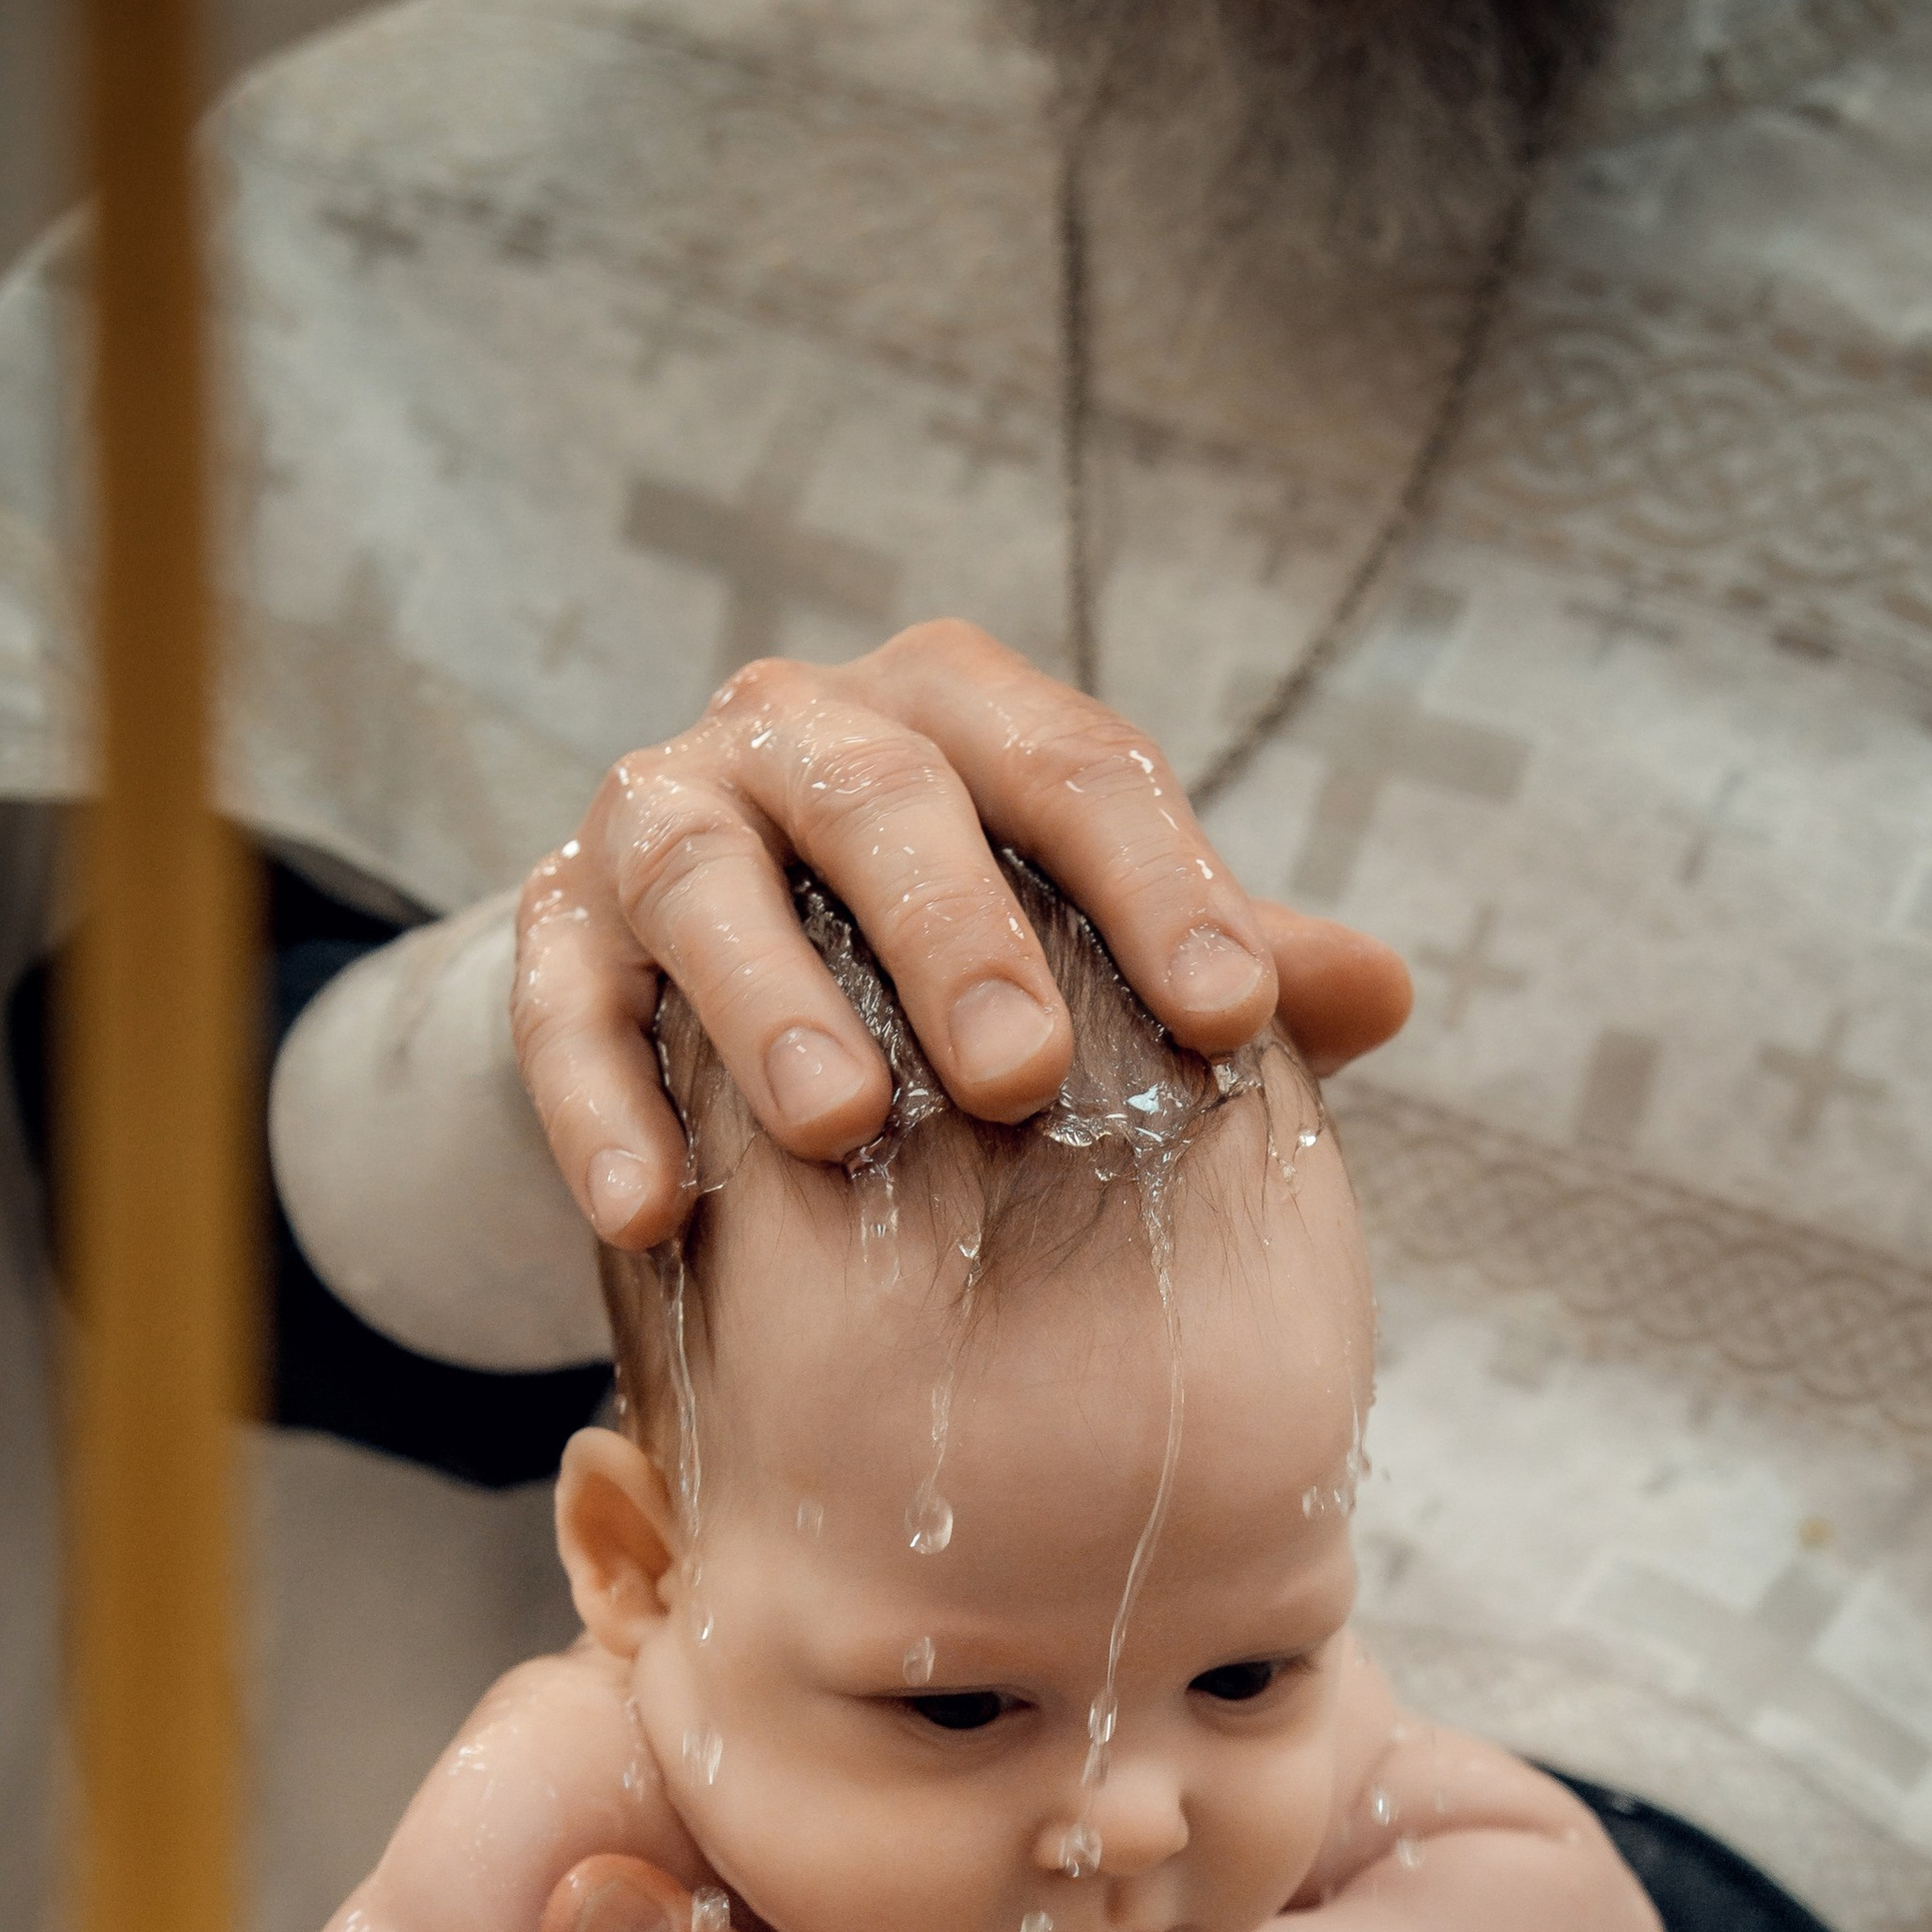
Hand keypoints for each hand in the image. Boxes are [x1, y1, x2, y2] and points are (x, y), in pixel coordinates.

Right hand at [510, 620, 1411, 1236]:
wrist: (710, 977)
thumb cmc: (945, 956)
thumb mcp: (1082, 946)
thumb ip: (1220, 965)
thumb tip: (1383, 993)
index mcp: (964, 716)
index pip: (1078, 767)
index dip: (1166, 882)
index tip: (1240, 1017)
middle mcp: (805, 731)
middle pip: (884, 795)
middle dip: (956, 930)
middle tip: (1023, 1078)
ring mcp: (663, 816)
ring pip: (703, 874)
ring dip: (767, 1000)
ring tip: (837, 1127)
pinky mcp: (548, 928)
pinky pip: (560, 1006)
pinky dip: (598, 1103)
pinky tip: (648, 1214)